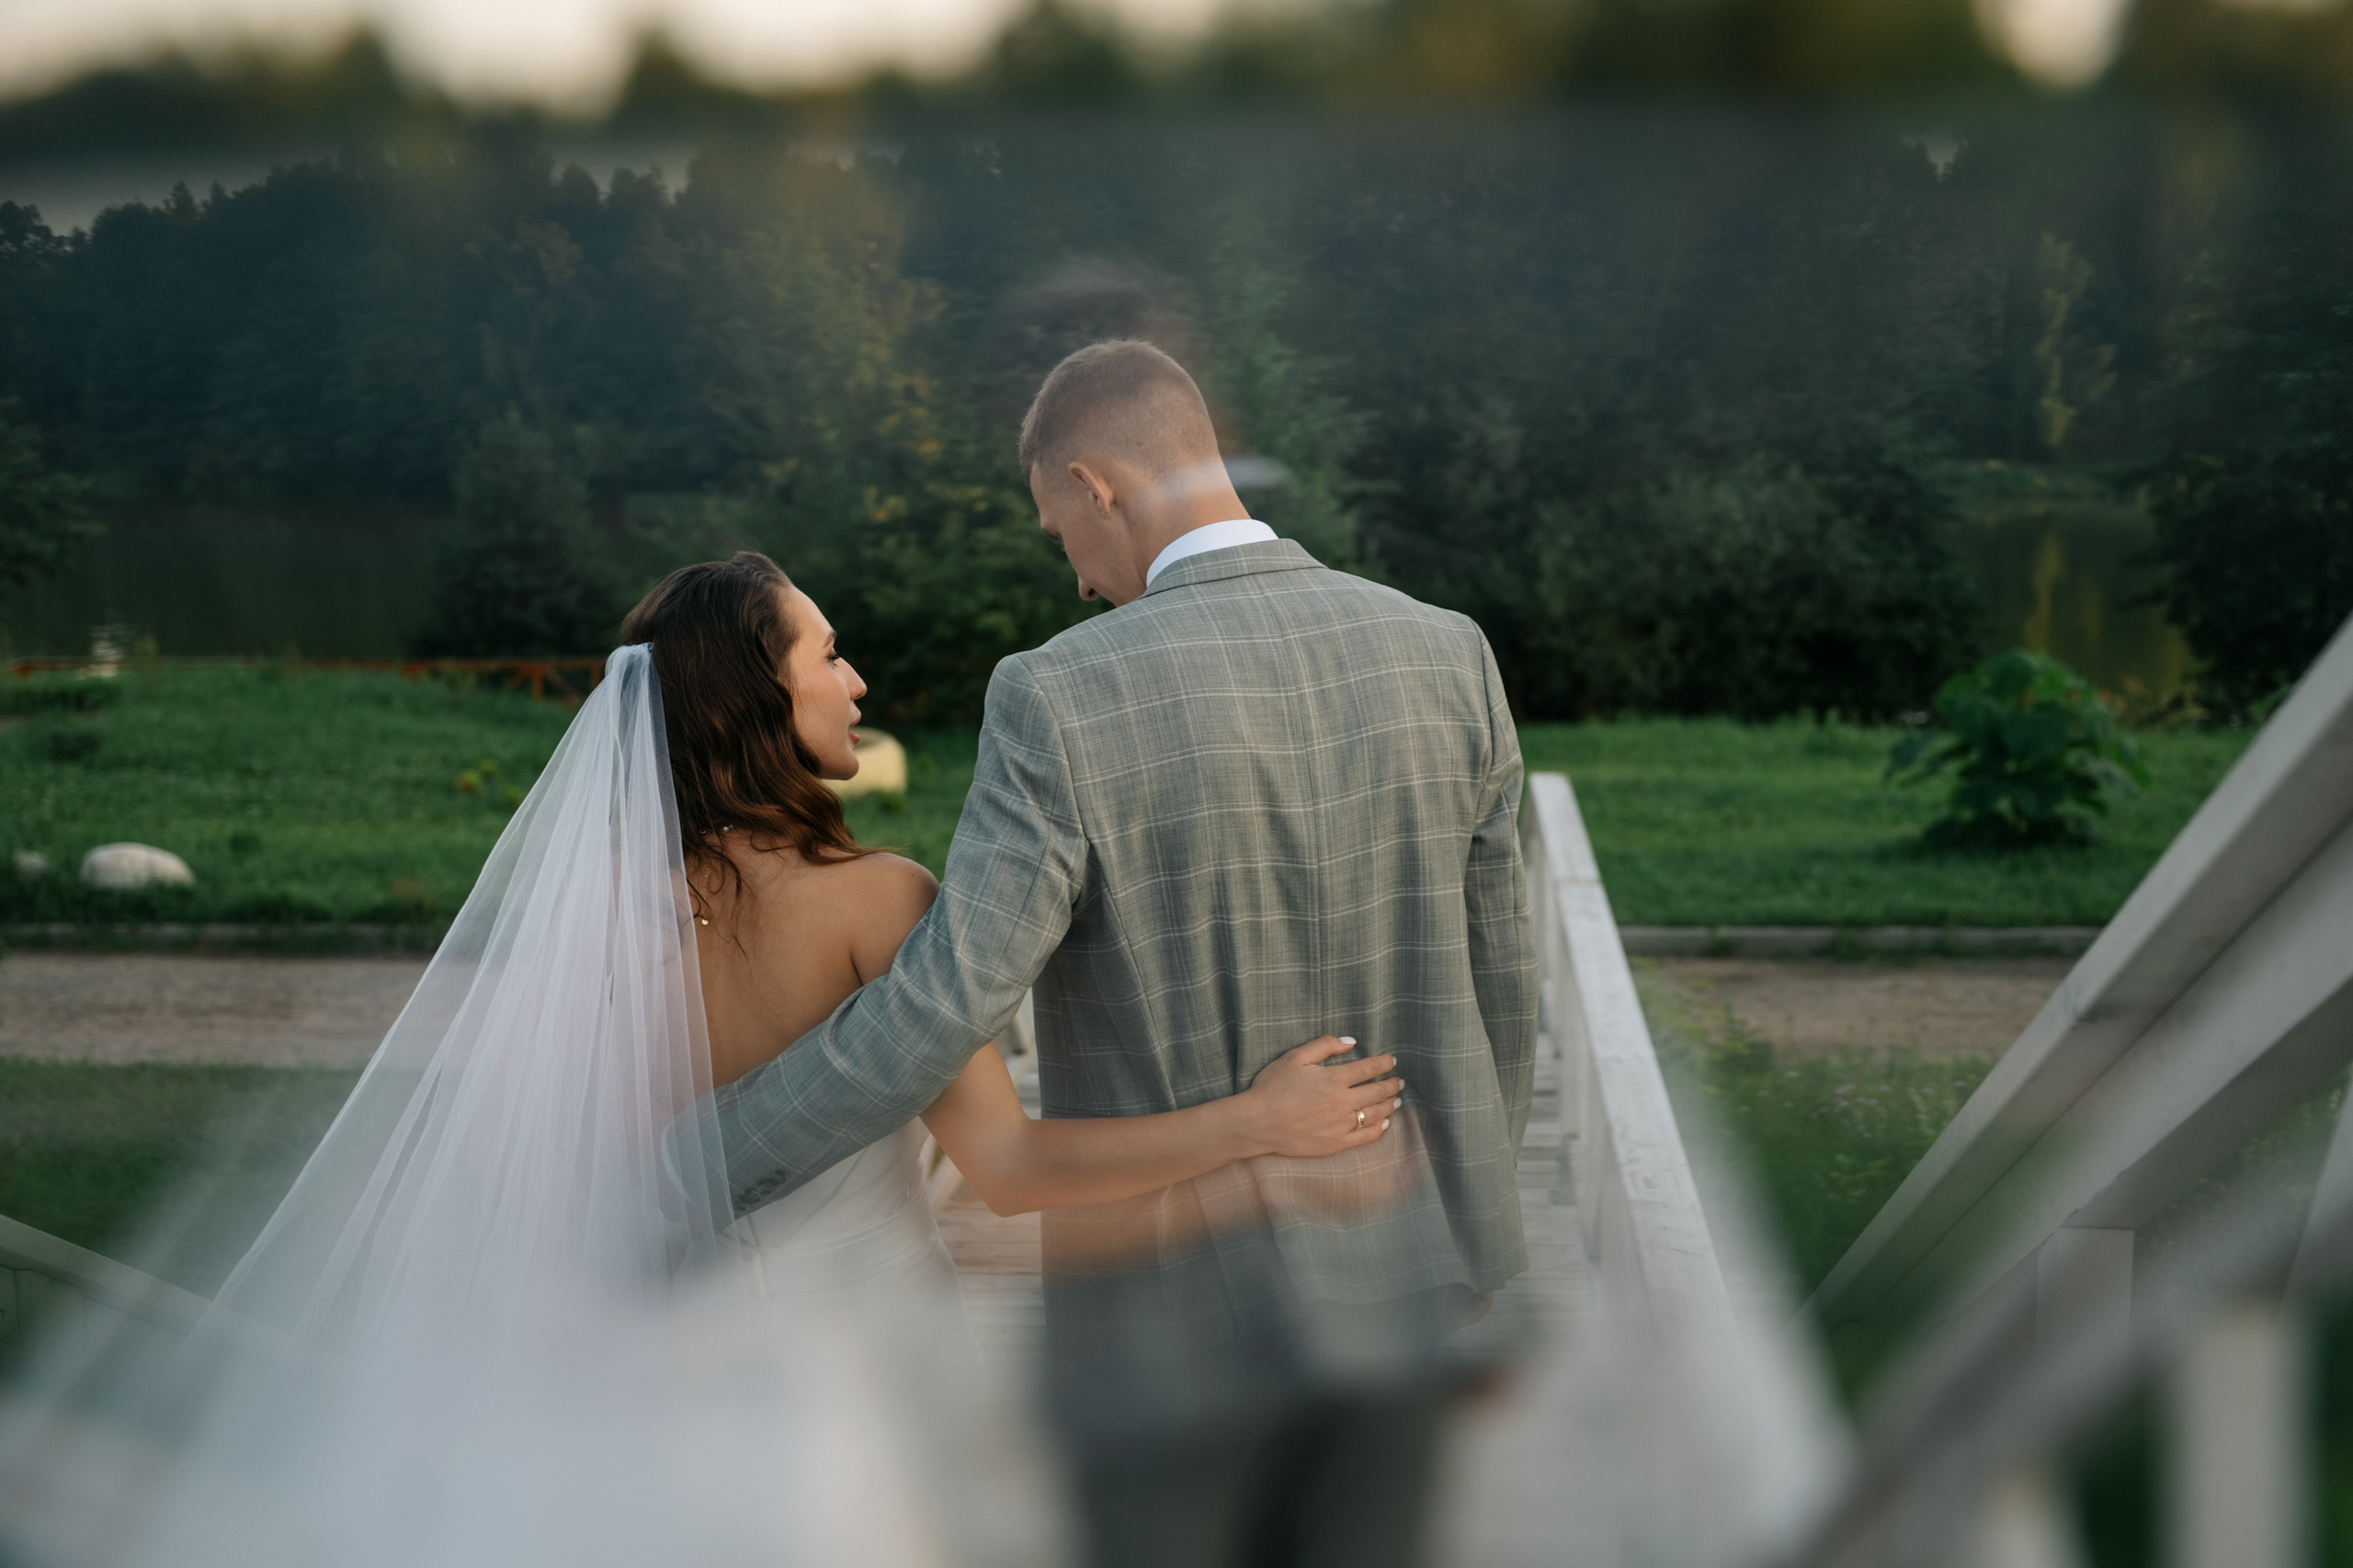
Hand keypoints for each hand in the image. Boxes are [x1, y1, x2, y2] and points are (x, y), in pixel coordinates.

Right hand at [1237, 1036, 1403, 1158]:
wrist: (1257, 1123)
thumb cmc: (1272, 1087)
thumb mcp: (1295, 1057)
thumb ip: (1324, 1045)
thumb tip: (1351, 1042)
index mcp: (1334, 1079)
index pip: (1369, 1069)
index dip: (1383, 1063)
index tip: (1392, 1060)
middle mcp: (1342, 1103)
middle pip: (1376, 1092)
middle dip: (1391, 1085)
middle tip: (1398, 1081)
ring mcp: (1340, 1126)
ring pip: (1374, 1114)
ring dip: (1389, 1105)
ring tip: (1396, 1100)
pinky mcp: (1335, 1144)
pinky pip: (1364, 1137)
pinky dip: (1378, 1129)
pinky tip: (1384, 1123)